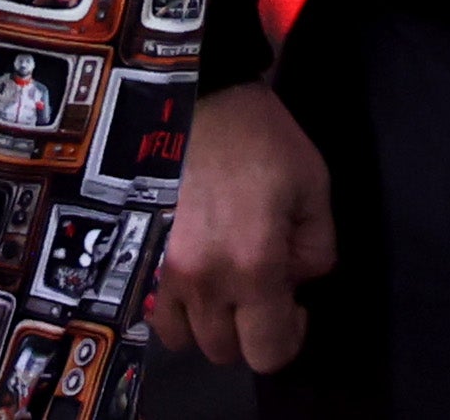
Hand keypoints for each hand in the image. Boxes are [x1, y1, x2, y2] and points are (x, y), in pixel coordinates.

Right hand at [149, 78, 334, 371]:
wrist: (193, 97)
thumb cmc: (260, 139)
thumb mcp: (313, 186)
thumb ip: (316, 249)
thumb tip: (294, 283)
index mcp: (253, 265)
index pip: (269, 352)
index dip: (289, 337)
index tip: (294, 304)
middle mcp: (202, 282)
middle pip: (225, 352)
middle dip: (249, 328)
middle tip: (259, 283)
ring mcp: (161, 274)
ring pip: (185, 339)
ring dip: (208, 321)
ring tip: (222, 279)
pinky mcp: (133, 259)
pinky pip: (153, 313)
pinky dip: (175, 306)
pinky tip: (191, 271)